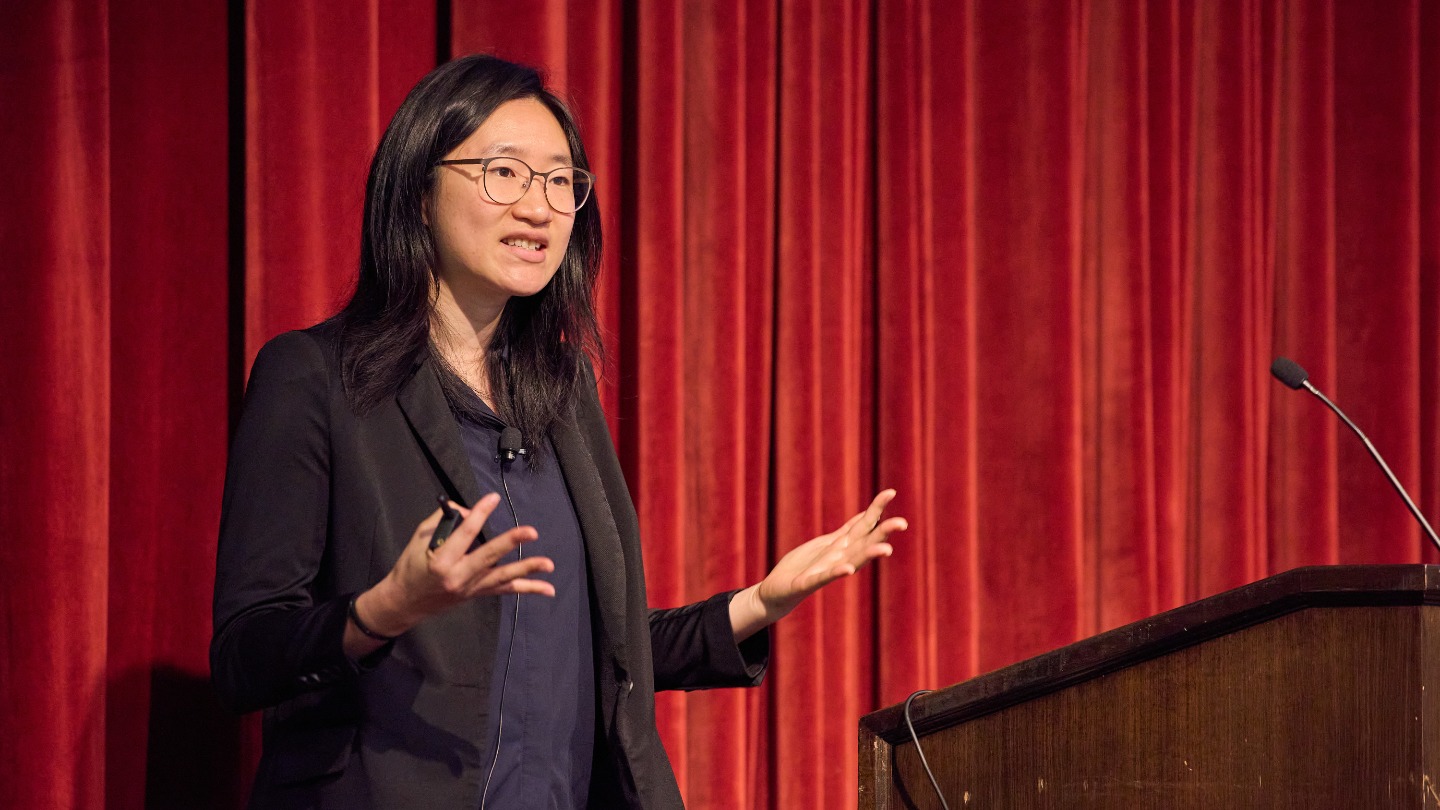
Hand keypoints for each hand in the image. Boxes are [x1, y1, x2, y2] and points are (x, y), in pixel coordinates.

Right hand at [347, 493, 553, 651]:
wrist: (404, 602)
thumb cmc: (410, 566)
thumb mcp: (419, 538)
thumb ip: (444, 520)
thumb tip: (469, 509)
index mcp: (441, 561)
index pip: (465, 533)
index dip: (480, 513)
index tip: (493, 498)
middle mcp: (458, 577)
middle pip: (489, 556)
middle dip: (511, 543)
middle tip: (531, 532)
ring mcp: (470, 588)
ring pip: (503, 577)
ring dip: (527, 570)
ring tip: (548, 565)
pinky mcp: (478, 594)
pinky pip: (505, 590)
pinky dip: (527, 589)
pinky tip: (548, 590)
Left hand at [730, 489, 907, 640]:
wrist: (777, 592)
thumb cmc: (802, 567)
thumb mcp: (827, 543)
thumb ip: (848, 531)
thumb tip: (868, 515)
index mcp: (842, 546)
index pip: (864, 525)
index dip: (876, 508)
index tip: (891, 492)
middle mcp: (839, 558)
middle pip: (865, 542)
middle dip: (883, 533)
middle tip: (903, 523)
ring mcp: (825, 571)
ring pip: (852, 561)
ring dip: (868, 555)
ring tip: (886, 550)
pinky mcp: (807, 582)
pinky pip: (824, 577)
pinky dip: (837, 573)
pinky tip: (848, 570)